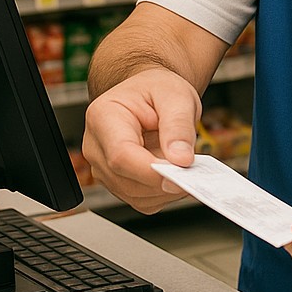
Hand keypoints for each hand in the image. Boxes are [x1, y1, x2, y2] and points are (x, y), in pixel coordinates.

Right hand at [82, 67, 201, 213]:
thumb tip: (181, 160)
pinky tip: (174, 172)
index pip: (121, 155)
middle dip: (165, 181)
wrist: (150, 92)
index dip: (152, 171)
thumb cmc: (157, 90)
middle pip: (127, 181)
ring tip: (184, 164)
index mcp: (103, 116)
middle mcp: (96, 146)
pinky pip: (141, 201)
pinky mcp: (116, 183)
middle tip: (194, 169)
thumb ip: (179, 126)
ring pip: (135, 196)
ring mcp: (103, 168)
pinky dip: (163, 193)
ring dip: (166, 189)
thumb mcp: (177, 96)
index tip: (181, 173)